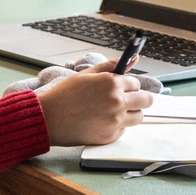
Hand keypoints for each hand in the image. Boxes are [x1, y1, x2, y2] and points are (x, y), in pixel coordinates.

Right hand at [35, 60, 153, 145]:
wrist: (49, 118)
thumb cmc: (65, 95)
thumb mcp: (87, 74)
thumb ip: (112, 66)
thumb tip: (134, 58)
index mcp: (112, 83)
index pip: (136, 83)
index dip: (128, 85)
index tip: (119, 88)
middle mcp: (117, 102)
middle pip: (146, 100)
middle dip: (138, 98)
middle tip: (125, 100)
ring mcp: (116, 121)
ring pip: (139, 117)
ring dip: (130, 113)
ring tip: (111, 112)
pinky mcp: (111, 136)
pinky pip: (124, 130)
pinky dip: (117, 126)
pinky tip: (100, 122)